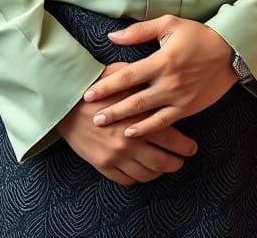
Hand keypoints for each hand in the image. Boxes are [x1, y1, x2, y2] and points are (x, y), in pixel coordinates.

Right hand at [57, 64, 197, 185]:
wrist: (64, 102)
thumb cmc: (95, 85)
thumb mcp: (122, 76)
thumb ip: (144, 80)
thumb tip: (164, 77)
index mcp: (137, 118)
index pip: (170, 137)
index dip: (184, 146)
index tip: (192, 147)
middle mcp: (128, 140)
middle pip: (162, 160)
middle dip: (176, 162)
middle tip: (183, 159)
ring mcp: (114, 155)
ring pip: (146, 173)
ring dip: (160, 172)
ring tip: (167, 166)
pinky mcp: (102, 164)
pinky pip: (126, 179)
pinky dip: (139, 178)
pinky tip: (144, 171)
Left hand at [82, 16, 237, 138]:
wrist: (229, 52)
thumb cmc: (197, 35)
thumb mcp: (170, 24)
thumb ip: (140, 31)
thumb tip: (112, 37)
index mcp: (162, 60)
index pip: (128, 75)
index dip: (107, 86)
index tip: (88, 94)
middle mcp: (169, 81)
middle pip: (133, 99)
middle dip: (111, 109)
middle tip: (92, 118)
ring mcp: (178, 97)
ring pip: (146, 113)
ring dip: (124, 121)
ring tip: (105, 127)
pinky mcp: (187, 107)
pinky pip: (164, 122)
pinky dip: (147, 129)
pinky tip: (133, 133)